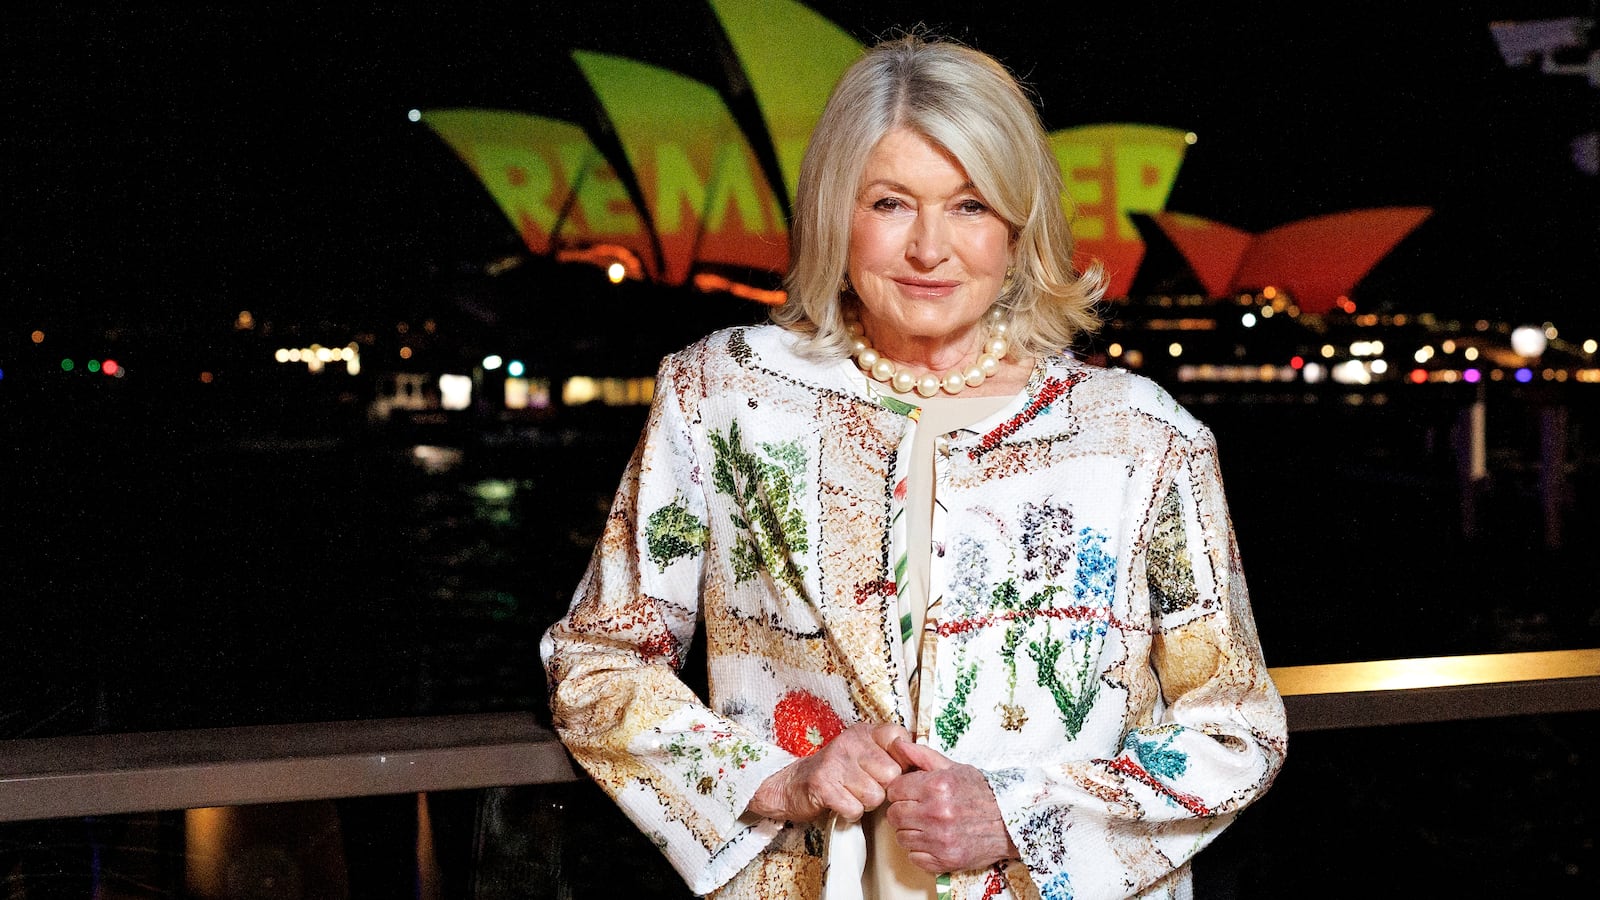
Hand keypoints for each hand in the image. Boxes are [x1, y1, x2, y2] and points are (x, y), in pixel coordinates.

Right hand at [746, 722, 912, 822]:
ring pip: (875, 795)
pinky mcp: (823, 784)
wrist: (793, 785)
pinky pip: (855, 808)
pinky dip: (850, 813)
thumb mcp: (865, 754)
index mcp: (865, 731)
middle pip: (892, 775)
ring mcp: (836, 761)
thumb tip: (926, 763)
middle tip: (865, 786)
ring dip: (865, 803)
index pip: (901, 740)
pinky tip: (840, 803)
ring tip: (851, 794)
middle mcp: (851, 741)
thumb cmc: (839, 773)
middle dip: (883, 789)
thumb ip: (892, 754)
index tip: (887, 771)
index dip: (901, 763)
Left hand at [885, 739, 1019, 872]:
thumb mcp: (954, 768)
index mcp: (936, 786)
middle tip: (918, 809)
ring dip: (911, 831)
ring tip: (928, 825)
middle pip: (894, 815)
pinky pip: (914, 857)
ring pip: (901, 837)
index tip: (910, 793)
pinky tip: (934, 840)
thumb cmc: (982, 794)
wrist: (1011, 823)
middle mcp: (936, 813)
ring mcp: (940, 840)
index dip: (901, 791)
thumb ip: (922, 756)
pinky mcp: (945, 861)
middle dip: (902, 811)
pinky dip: (921, 850)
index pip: (894, 790)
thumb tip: (897, 743)